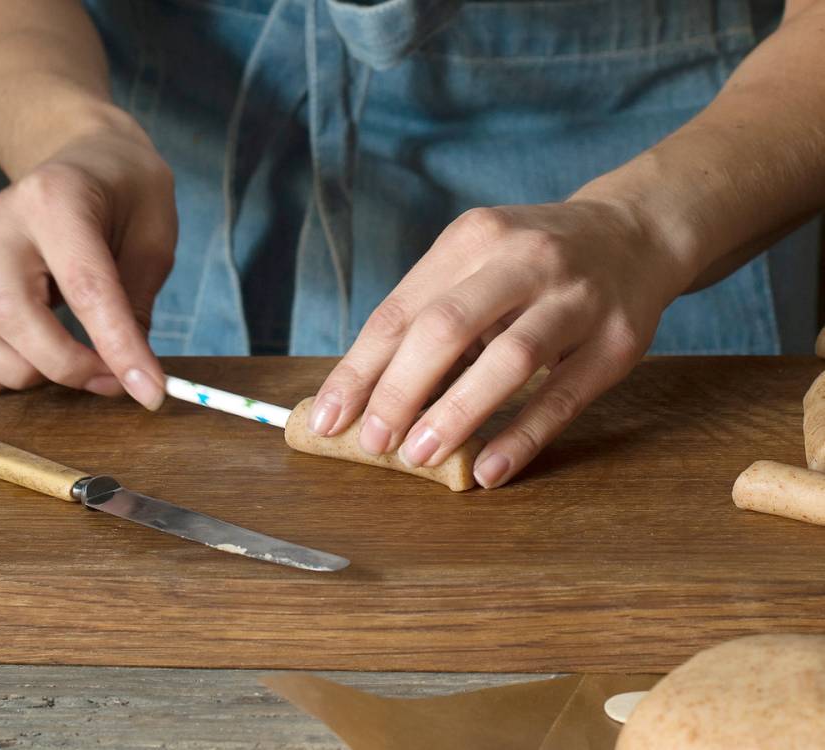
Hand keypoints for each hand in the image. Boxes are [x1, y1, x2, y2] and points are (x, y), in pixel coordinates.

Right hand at [0, 116, 176, 408]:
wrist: (85, 157)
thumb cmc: (127, 193)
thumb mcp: (155, 236)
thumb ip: (138, 302)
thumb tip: (131, 374)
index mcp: (56, 199)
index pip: (84, 287)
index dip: (117, 347)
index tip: (149, 391)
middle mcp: (3, 224)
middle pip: (10, 314)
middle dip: (65, 366)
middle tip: (114, 381)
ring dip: (21, 372)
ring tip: (76, 371)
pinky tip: (32, 366)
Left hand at [308, 200, 688, 487]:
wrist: (635, 233)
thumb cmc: (532, 261)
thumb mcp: (478, 261)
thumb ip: (430, 314)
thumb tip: (366, 392)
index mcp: (473, 238)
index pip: (401, 311)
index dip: (360, 370)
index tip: (328, 417)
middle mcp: (524, 259)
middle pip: (447, 329)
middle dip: (399, 391)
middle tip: (372, 441)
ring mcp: (576, 299)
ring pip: (508, 360)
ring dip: (456, 413)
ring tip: (419, 456)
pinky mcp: (617, 341)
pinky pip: (563, 396)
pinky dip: (521, 436)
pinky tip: (488, 469)